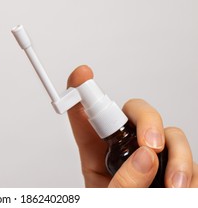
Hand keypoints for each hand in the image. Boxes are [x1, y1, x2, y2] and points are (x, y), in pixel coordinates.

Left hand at [67, 65, 197, 186]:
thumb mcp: (108, 200)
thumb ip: (123, 182)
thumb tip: (145, 155)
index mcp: (98, 157)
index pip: (87, 121)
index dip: (81, 94)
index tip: (81, 75)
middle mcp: (125, 152)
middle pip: (135, 114)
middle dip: (147, 120)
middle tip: (150, 144)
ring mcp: (154, 159)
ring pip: (170, 134)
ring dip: (177, 155)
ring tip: (173, 185)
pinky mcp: (177, 169)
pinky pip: (190, 158)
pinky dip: (190, 171)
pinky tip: (181, 189)